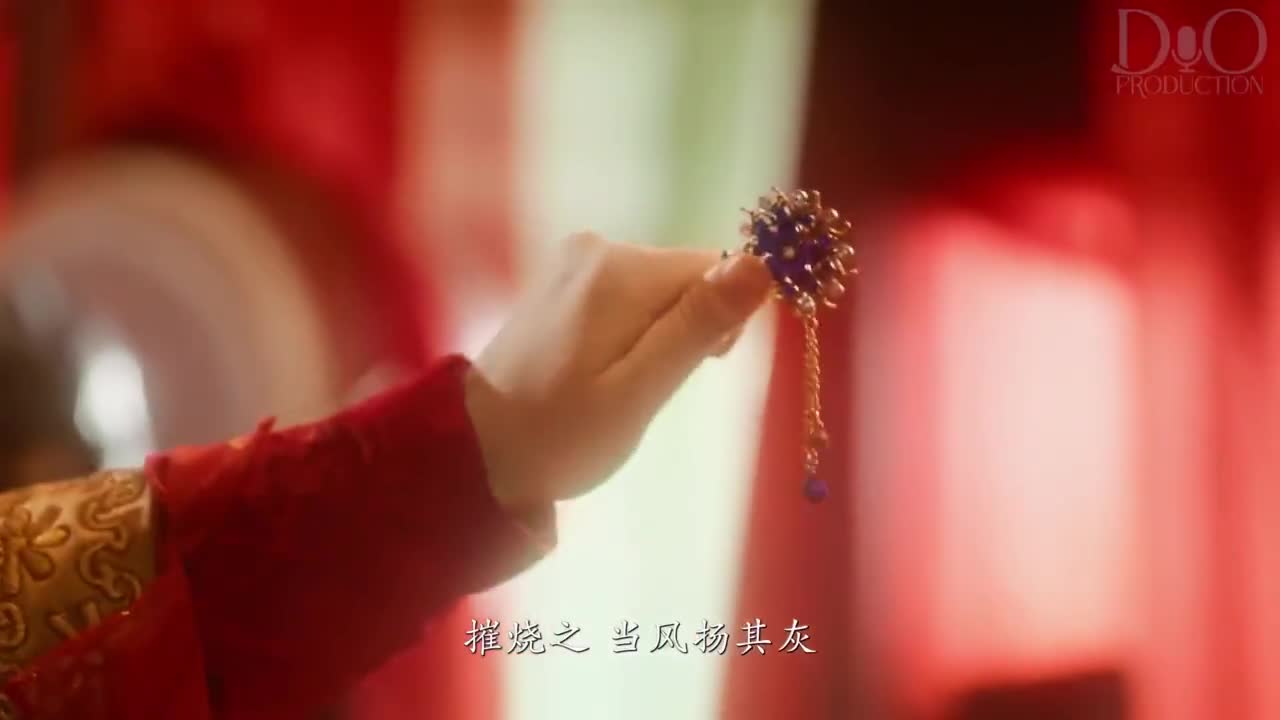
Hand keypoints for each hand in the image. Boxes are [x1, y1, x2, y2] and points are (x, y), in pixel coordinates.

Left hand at [465, 232, 772, 512]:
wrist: (476, 450)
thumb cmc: (562, 434)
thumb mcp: (639, 392)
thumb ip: (698, 326)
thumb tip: (762, 264)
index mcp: (620, 270)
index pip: (715, 269)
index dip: (722, 322)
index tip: (697, 369)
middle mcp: (597, 249)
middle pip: (685, 278)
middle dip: (686, 332)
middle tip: (646, 388)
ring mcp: (574, 263)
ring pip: (659, 291)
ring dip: (657, 337)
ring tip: (616, 385)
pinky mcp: (562, 283)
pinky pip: (627, 297)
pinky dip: (630, 334)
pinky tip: (599, 370)